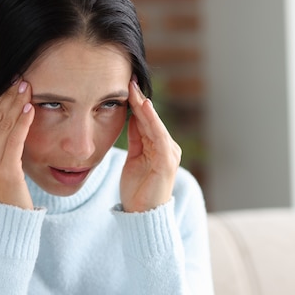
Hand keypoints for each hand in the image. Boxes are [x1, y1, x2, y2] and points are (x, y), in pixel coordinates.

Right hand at [0, 80, 34, 208]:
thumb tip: (11, 127)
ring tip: (29, 88)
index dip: (1, 99)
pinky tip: (31, 108)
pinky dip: (22, 121)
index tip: (14, 84)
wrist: (7, 224)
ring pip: (4, 124)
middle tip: (23, 79)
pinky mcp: (5, 170)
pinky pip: (14, 139)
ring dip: (17, 103)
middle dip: (10, 96)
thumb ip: (1, 149)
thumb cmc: (8, 196)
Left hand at [120, 79, 181, 211]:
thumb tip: (131, 117)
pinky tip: (145, 108)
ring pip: (155, 124)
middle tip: (129, 79)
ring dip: (145, 107)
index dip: (136, 102)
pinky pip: (159, 137)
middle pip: (151, 119)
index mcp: (159, 146)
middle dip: (139, 99)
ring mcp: (169, 154)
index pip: (146, 120)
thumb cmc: (138, 189)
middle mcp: (167, 147)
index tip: (125, 85)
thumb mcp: (134, 158)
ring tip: (135, 90)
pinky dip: (153, 121)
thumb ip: (136, 139)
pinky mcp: (167, 162)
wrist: (143, 215)